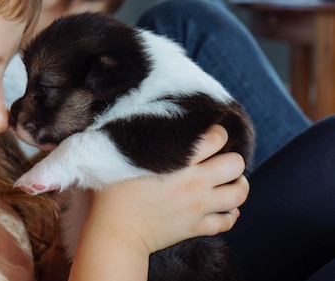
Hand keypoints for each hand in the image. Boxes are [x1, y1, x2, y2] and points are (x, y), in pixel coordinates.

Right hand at [68, 125, 248, 280]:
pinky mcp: (196, 227)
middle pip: (235, 165)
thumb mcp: (121, 157)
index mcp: (179, 162)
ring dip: (238, 185)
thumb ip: (138, 138)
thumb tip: (146, 118)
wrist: (115, 232)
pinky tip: (223, 208)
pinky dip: (230, 214)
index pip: (216, 138)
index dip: (217, 133)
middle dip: (231, 159)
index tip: (208, 135)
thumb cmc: (112, 193)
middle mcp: (195, 183)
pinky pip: (227, 222)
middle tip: (219, 159)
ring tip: (229, 181)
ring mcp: (198, 207)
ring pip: (239, 194)